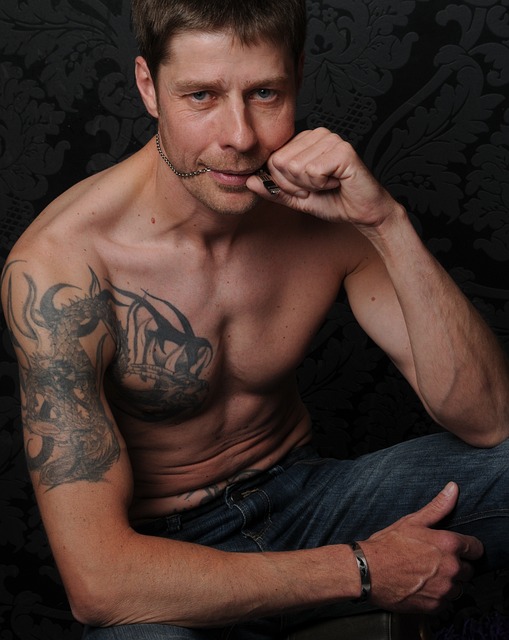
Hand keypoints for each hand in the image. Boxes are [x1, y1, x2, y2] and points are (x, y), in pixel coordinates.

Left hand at [246, 128, 401, 226]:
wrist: (363, 212)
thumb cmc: (334, 201)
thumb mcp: (297, 198)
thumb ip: (273, 190)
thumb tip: (248, 181)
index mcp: (305, 141)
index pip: (273, 160)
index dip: (285, 184)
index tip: (306, 189)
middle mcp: (317, 134)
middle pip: (281, 163)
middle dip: (296, 185)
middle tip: (318, 188)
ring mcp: (331, 139)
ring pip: (295, 167)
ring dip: (311, 186)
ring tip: (329, 184)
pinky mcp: (343, 150)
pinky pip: (313, 171)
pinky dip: (323, 185)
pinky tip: (337, 182)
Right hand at [359, 482, 483, 612]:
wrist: (369, 571)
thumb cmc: (388, 545)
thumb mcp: (412, 521)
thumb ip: (438, 507)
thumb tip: (453, 489)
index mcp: (448, 544)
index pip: (476, 548)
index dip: (467, 547)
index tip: (456, 548)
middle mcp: (451, 568)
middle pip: (468, 570)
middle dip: (456, 565)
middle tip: (435, 561)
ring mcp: (444, 589)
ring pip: (459, 587)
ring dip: (449, 582)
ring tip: (428, 574)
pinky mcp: (436, 606)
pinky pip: (447, 602)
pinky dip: (438, 596)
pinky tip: (423, 586)